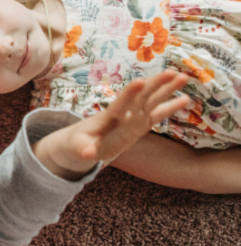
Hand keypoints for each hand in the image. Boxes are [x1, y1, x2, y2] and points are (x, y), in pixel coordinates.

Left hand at [35, 71, 189, 179]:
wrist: (80, 142)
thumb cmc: (78, 143)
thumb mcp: (78, 148)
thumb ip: (84, 149)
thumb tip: (86, 154)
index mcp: (107, 118)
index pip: (119, 105)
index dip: (129, 94)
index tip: (140, 81)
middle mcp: (123, 114)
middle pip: (140, 97)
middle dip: (155, 85)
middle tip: (172, 72)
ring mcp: (132, 118)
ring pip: (151, 102)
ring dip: (166, 90)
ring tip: (183, 77)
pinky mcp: (139, 125)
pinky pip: (156, 115)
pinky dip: (169, 108)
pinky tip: (186, 99)